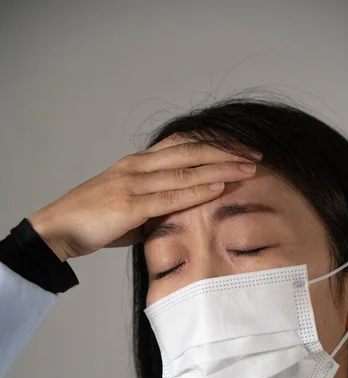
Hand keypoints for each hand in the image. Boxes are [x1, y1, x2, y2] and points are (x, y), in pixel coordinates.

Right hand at [28, 134, 261, 261]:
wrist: (58, 229)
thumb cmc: (94, 220)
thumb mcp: (130, 208)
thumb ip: (155, 206)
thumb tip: (179, 215)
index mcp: (137, 163)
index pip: (182, 144)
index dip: (213, 143)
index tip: (240, 147)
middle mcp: (137, 166)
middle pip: (190, 150)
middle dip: (226, 151)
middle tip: (255, 153)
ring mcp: (133, 183)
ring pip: (185, 170)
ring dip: (221, 168)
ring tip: (249, 167)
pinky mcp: (129, 204)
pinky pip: (170, 196)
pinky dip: (198, 191)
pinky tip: (219, 187)